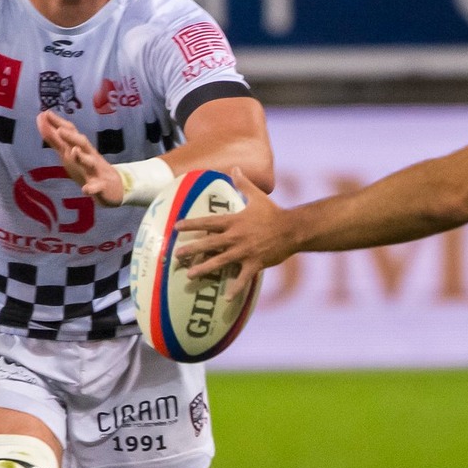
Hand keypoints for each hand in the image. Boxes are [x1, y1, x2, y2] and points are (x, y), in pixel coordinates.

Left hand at [36, 110, 121, 202]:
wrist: (113, 188)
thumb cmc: (88, 168)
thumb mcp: (70, 153)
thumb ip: (55, 139)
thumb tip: (41, 119)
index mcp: (81, 149)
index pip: (70, 133)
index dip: (58, 124)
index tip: (45, 113)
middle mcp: (89, 156)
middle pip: (82, 143)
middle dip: (71, 136)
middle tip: (59, 129)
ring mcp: (96, 171)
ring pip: (90, 162)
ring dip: (82, 157)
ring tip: (74, 151)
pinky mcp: (102, 186)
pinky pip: (97, 187)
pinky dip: (92, 188)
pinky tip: (86, 189)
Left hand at [172, 169, 293, 305]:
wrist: (292, 229)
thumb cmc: (274, 213)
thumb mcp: (257, 197)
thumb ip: (243, 183)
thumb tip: (234, 168)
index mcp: (234, 221)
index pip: (207, 222)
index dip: (191, 224)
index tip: (176, 227)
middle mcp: (235, 237)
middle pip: (208, 243)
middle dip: (190, 249)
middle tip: (175, 255)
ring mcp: (244, 252)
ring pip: (219, 262)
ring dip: (204, 269)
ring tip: (190, 276)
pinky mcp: (254, 264)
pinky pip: (242, 279)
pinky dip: (235, 289)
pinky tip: (226, 299)